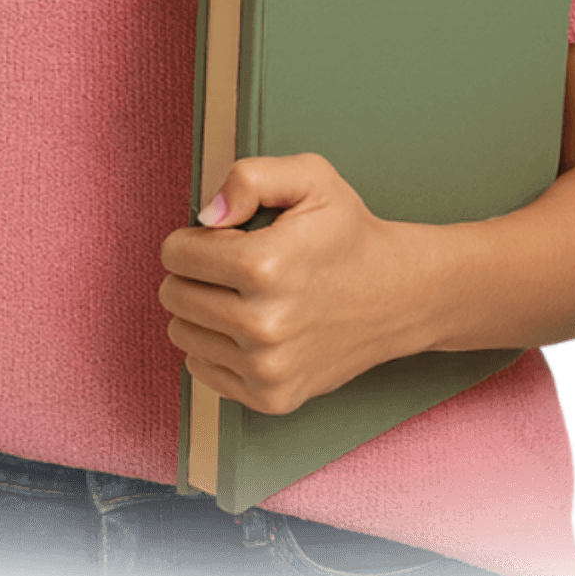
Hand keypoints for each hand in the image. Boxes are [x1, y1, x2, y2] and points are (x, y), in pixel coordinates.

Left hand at [158, 153, 430, 415]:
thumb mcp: (310, 178)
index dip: (192, 238)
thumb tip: (206, 216)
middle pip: (174, 295)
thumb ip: (249, 178)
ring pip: (182, 333)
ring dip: (201, 310)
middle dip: (194, 274)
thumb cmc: (349, 234)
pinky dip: (215, 346)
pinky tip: (248, 328)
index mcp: (264, 266)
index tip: (222, 238)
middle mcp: (262, 324)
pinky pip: (201, 369)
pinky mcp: (271, 397)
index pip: (175, 254)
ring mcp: (267, 368)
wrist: (400, 295)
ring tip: (242, 296)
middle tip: (233, 266)